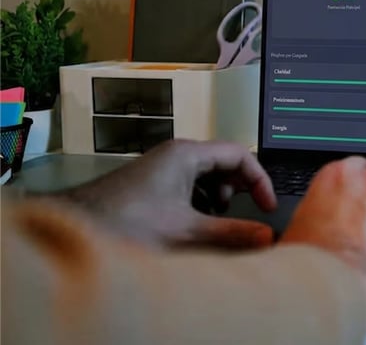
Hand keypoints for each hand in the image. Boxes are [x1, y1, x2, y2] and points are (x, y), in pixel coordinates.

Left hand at [58, 140, 276, 249]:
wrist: (75, 229)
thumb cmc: (123, 223)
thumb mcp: (186, 231)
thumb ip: (230, 233)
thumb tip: (264, 235)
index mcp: (187, 154)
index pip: (239, 156)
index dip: (259, 181)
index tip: (267, 206)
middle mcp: (176, 156)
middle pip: (223, 167)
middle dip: (236, 194)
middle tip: (240, 218)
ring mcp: (163, 170)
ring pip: (205, 180)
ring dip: (215, 203)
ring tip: (210, 227)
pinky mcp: (152, 186)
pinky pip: (188, 190)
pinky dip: (197, 208)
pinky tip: (189, 230)